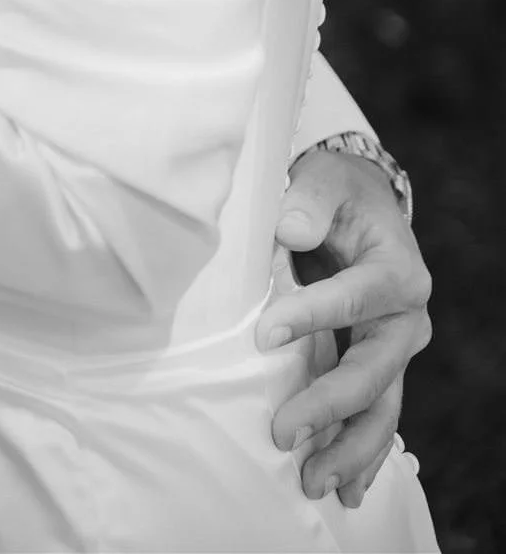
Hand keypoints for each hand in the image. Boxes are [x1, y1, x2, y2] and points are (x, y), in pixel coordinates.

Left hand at [260, 146, 430, 506]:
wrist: (360, 205)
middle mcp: (406, 319)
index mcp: (398, 271)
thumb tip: (290, 231)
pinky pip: (376, 416)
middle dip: (329, 406)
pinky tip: (345, 490)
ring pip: (381, 408)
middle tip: (283, 432)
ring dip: (349, 449)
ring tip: (313, 482)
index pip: (354, 299)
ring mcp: (396, 349)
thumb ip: (310, 200)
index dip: (311, 316)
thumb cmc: (338, 193)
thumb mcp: (325, 180)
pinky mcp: (379, 366)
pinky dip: (363, 455)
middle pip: (373, 371)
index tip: (265, 335)